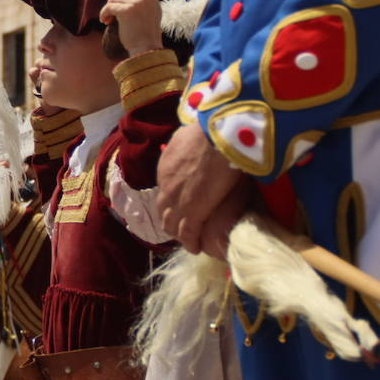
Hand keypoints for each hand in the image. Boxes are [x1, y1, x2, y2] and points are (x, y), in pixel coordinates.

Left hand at [99, 0, 163, 56]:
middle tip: (112, 12)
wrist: (146, 47)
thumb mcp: (153, 8)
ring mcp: (136, 1)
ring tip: (109, 20)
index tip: (120, 9)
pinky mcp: (127, 10)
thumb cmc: (147, 30)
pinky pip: (109, 6)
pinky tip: (106, 21)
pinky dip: (104, 14)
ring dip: (108, 9)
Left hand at [156, 124, 245, 253]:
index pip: (165, 190)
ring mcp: (177, 202)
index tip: (182, 204)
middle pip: (164, 211)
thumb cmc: (208, 132)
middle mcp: (166, 187)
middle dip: (172, 220)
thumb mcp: (188, 136)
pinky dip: (191, 242)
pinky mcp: (192, 213)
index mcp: (166, 167)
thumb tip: (188, 141)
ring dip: (179, 233)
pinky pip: (189, 234)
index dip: (173, 199)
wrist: (216, 139)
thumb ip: (186, 144)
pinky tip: (196, 247)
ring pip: (172, 225)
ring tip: (188, 240)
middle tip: (183, 227)